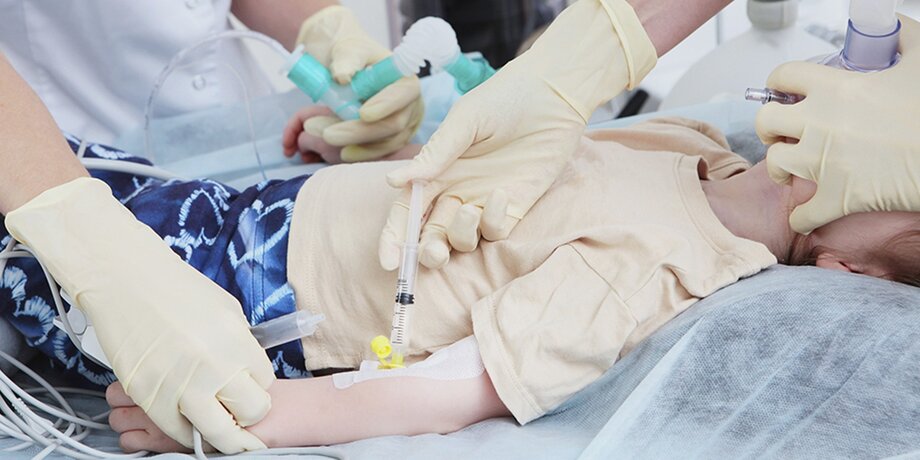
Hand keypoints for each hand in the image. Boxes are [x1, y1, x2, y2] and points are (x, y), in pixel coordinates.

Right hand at [5, 179, 273, 453]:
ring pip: (218, 434)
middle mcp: (213, 366)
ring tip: (222, 426)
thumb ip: (241, 344)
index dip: (258, 387)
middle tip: (241, 412)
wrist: (125, 280)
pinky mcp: (149, 396)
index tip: (249, 387)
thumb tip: (249, 372)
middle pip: (252, 413)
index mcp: (237, 341)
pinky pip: (177, 431)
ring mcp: (180, 385)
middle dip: (250, 414)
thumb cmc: (176, 289)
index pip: (265, 383)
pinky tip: (189, 421)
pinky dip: (186, 432)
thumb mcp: (227, 310)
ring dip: (225, 435)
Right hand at [282, 106, 342, 163]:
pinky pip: (322, 145)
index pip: (299, 116)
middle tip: (290, 155)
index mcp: (322, 113)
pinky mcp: (340, 143)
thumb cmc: (341, 145)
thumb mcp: (317, 141)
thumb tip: (302, 144)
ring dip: (305, 149)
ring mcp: (335, 132)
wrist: (368, 156)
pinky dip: (315, 152)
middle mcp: (329, 119)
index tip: (286, 146)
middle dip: (295, 141)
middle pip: (305, 127)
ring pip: (313, 138)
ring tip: (305, 160)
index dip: (289, 130)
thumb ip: (303, 140)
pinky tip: (314, 161)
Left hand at [296, 6, 423, 161]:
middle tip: (327, 133)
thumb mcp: (347, 49)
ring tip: (316, 132)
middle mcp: (409, 107)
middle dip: (359, 132)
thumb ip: (346, 59)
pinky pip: (373, 152)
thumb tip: (343, 76)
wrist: (344, 67)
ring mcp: (401, 128)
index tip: (363, 114)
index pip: (403, 94)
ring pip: (382, 144)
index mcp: (405, 80)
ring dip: (349, 142)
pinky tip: (332, 150)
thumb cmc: (351, 54)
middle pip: (392, 125)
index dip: (386, 106)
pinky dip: (352, 152)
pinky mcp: (386, 141)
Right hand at [378, 0, 656, 269]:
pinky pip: (495, 232)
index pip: (407, 211)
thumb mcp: (464, 121)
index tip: (387, 261)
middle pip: (431, 234)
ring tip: (466, 211)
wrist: (553, 96)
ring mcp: (483, 203)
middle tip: (432, 252)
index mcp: (436, 173)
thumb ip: (435, 155)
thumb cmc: (503, 100)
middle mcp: (456, 192)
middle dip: (426, 251)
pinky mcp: (513, 209)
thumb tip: (393, 182)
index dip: (394, 238)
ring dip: (457, 237)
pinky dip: (492, 222)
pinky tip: (502, 194)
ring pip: (461, 241)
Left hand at [757, 14, 919, 233]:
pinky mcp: (838, 196)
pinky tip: (806, 216)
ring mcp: (824, 161)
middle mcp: (820, 122)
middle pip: (765, 121)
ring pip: (775, 163)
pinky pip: (803, 215)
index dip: (777, 84)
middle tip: (781, 133)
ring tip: (791, 170)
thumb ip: (904, 40)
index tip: (781, 93)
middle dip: (769, 128)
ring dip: (779, 168)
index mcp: (835, 87)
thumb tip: (896, 26)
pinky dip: (802, 218)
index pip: (782, 77)